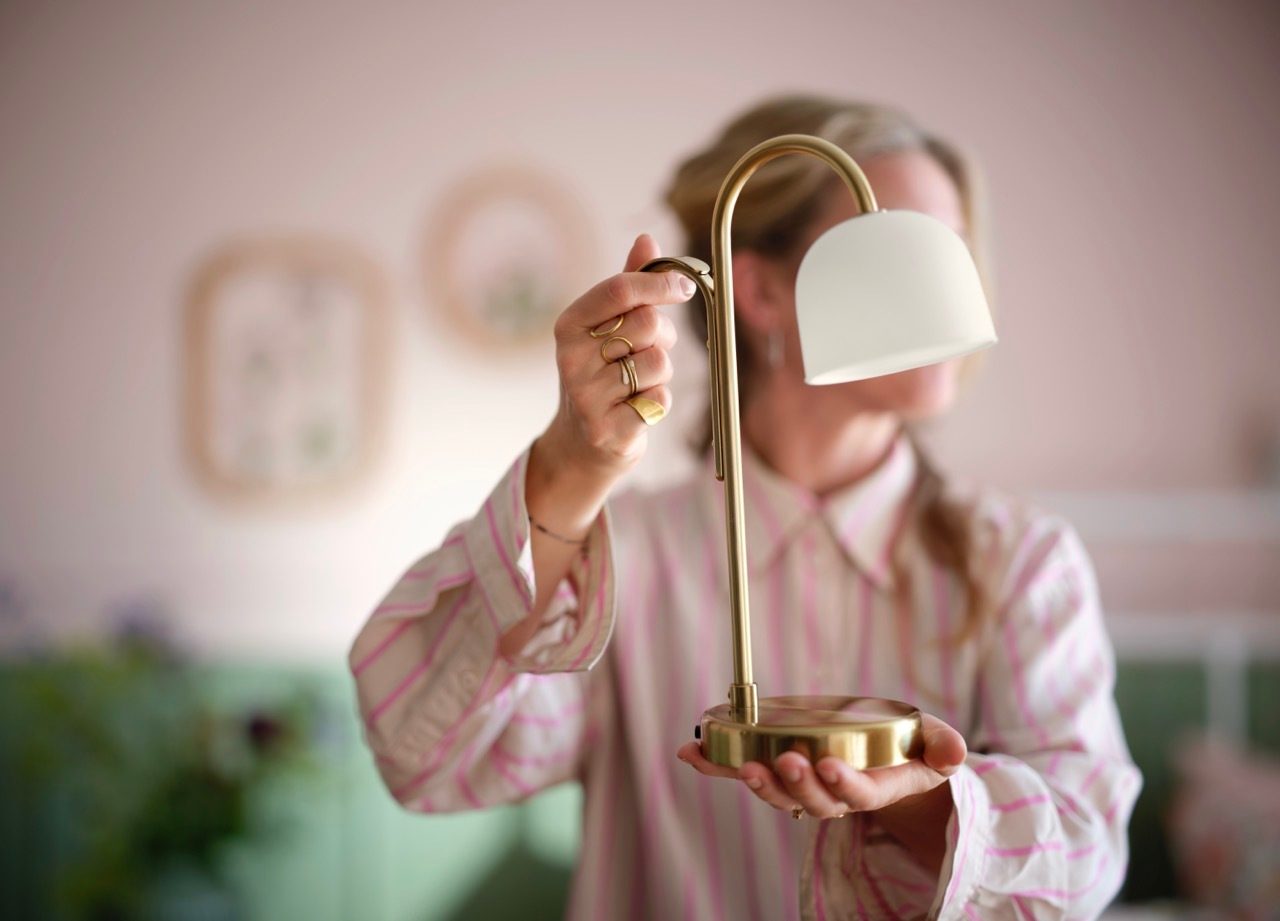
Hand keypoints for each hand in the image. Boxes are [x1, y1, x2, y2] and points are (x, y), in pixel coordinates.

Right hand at [537, 233, 691, 483]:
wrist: (581, 444)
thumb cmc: (601, 374)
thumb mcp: (606, 327)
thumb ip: (628, 286)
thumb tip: (647, 239)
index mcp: (569, 326)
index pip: (621, 289)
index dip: (661, 283)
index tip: (686, 286)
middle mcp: (571, 359)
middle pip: (647, 324)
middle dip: (663, 335)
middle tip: (649, 349)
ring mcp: (587, 397)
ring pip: (659, 363)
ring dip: (662, 372)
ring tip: (638, 383)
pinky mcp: (608, 430)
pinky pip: (660, 399)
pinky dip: (659, 402)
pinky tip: (637, 409)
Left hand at [675, 713, 965, 819]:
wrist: (888, 764)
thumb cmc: (910, 750)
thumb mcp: (932, 745)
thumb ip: (942, 747)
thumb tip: (954, 754)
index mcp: (874, 786)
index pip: (858, 792)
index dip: (842, 783)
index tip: (828, 766)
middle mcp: (834, 795)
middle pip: (812, 801)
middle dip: (796, 785)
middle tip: (784, 762)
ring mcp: (804, 788)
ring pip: (780, 795)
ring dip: (758, 783)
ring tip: (741, 767)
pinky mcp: (778, 774)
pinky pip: (745, 773)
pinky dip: (716, 767)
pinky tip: (691, 753)